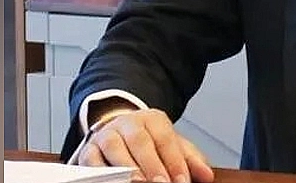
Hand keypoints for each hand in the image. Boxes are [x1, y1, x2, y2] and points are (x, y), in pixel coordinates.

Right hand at [75, 108, 213, 182]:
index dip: (174, 161)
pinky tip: (113, 182)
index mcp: (153, 119)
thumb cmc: (149, 143)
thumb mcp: (173, 147)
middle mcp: (128, 123)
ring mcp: (106, 135)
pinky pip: (92, 161)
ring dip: (126, 168)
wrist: (119, 133)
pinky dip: (101, 173)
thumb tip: (207, 176)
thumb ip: (190, 161)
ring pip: (114, 148)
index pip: (166, 139)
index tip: (181, 181)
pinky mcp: (88, 150)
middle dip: (152, 165)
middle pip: (140, 141)